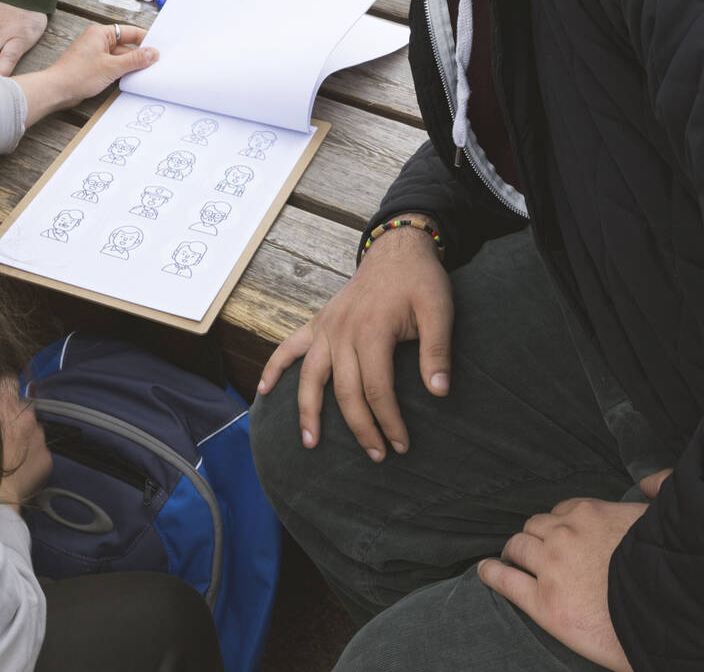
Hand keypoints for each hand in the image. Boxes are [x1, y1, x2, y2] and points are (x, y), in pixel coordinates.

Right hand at [0, 377, 52, 507]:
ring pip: (31, 428)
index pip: (8, 381)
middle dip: (12, 416)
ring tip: (7, 453)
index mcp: (5, 407)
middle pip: (21, 406)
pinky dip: (30, 453)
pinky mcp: (47, 457)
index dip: (1, 390)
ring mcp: (39, 438)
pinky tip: (16, 464)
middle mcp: (27, 418)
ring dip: (22, 435)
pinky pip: (38, 448)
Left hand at [14, 24, 156, 121]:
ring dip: (130, 65)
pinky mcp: (93, 66)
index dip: (145, 40)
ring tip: (144, 73)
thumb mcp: (111, 67)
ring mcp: (95, 54)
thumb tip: (153, 53)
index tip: (157, 50)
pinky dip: (121, 72)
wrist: (56, 90)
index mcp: (101, 33)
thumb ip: (134, 60)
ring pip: (120, 57)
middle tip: (154, 64)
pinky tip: (129, 79)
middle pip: (126, 45)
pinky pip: (112, 66)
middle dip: (138, 56)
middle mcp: (98, 41)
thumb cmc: (77, 75)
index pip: (130, 32)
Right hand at [256, 222, 451, 461]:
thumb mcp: (439, 310)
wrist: (397, 250)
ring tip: (310, 444)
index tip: (401, 444)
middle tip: (377, 455)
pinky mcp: (319, 323)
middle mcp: (343, 332)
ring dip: (308, 412)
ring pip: (310, 378)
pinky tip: (263, 391)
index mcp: (373, 330)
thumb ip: (437, 351)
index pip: (377, 389)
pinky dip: (274, 368)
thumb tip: (439, 391)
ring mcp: (327, 328)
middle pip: (345, 392)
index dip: (389, 421)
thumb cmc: (421, 281)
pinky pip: (289, 347)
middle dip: (361, 428)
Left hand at [477, 472, 671, 671]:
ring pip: (517, 548)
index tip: (561, 534)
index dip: (560, 524)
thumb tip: (649, 479)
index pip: (563, 510)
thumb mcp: (666, 518)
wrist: (666, 617)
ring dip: (513, 552)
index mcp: (592, 514)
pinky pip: (505, 580)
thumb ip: (657, 491)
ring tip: (511, 559)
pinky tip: (486, 571)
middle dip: (534, 537)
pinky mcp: (543, 603)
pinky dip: (491, 573)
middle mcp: (566, 534)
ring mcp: (551, 568)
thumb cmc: (671, 571)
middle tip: (535, 551)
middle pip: (535, 527)